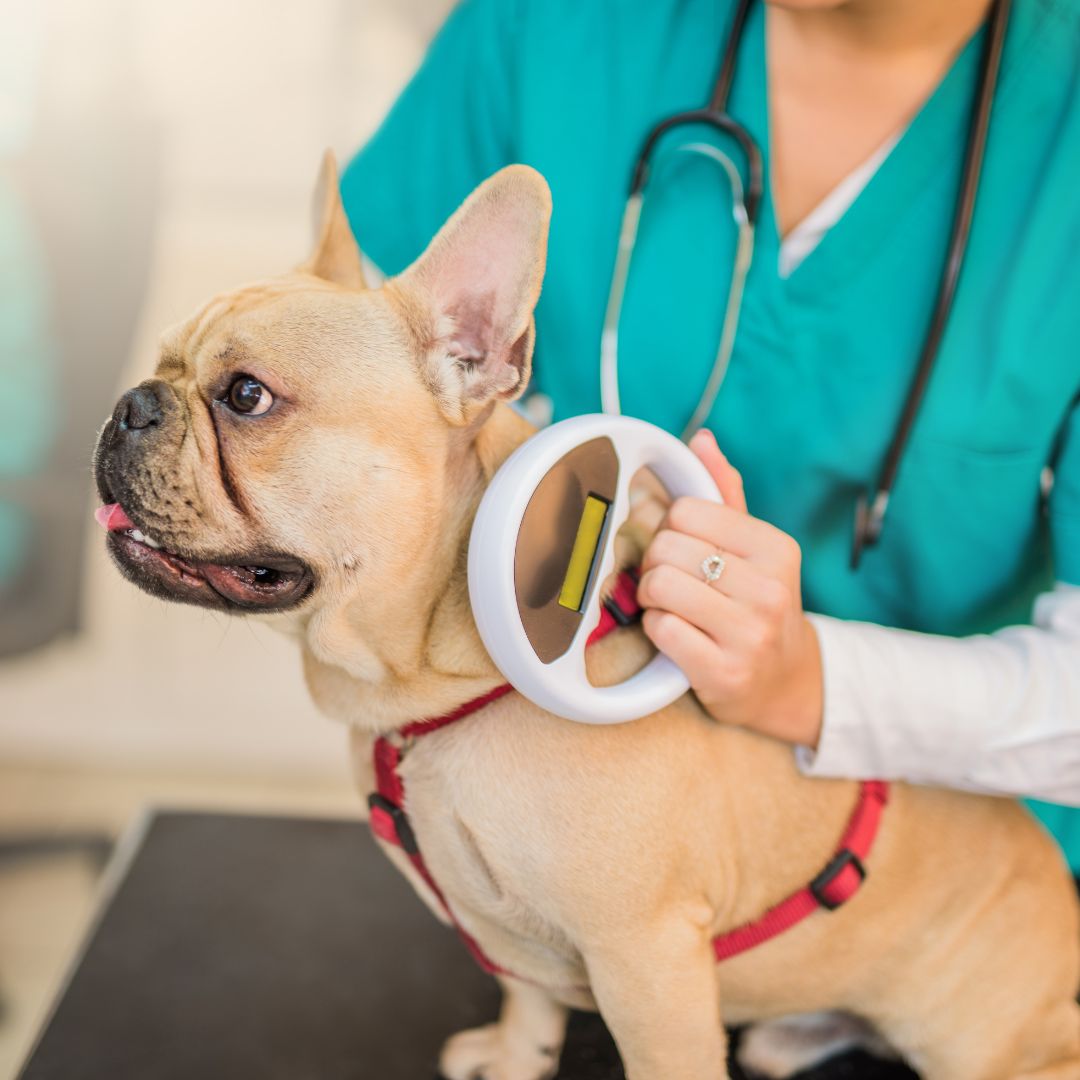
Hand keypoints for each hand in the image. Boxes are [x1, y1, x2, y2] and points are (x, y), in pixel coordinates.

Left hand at [637, 429, 823, 747]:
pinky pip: (660, 630)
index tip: (684, 549)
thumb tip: (701, 439)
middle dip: (656, 565)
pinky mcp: (724, 672)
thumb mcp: (754, 549)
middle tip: (670, 582)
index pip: (686, 511)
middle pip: (667, 548)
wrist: (785, 682)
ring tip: (670, 608)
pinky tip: (676, 636)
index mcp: (777, 548)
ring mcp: (749, 634)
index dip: (671, 529)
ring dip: (652, 599)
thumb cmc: (757, 605)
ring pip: (659, 586)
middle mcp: (770, 590)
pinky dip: (656, 631)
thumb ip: (726, 494)